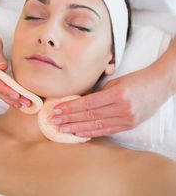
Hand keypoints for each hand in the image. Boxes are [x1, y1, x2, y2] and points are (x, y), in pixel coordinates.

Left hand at [52, 63, 170, 137]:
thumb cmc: (136, 80)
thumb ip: (99, 93)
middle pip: (90, 115)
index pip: (88, 103)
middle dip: (70, 119)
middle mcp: (122, 108)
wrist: (158, 85)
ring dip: (77, 128)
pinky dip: (92, 132)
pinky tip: (79, 133)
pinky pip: (107, 130)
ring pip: (97, 125)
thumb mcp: (116, 82)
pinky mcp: (129, 125)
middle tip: (54, 120)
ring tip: (62, 129)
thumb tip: (80, 102)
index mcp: (117, 94)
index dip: (71, 108)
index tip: (57, 110)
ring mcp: (126, 119)